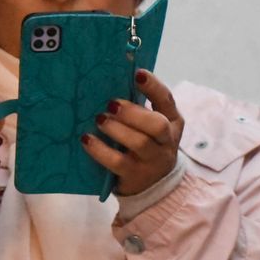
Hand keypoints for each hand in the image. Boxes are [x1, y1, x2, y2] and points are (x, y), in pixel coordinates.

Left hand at [83, 69, 184, 196]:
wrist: (153, 185)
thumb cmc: (147, 145)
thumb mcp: (151, 127)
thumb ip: (139, 109)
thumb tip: (109, 85)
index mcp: (172, 122)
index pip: (166, 101)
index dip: (153, 86)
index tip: (137, 74)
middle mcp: (166, 142)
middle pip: (158, 125)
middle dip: (134, 113)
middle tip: (111, 104)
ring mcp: (152, 161)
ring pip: (139, 143)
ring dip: (117, 129)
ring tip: (100, 120)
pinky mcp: (134, 175)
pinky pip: (117, 162)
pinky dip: (100, 149)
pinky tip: (87, 139)